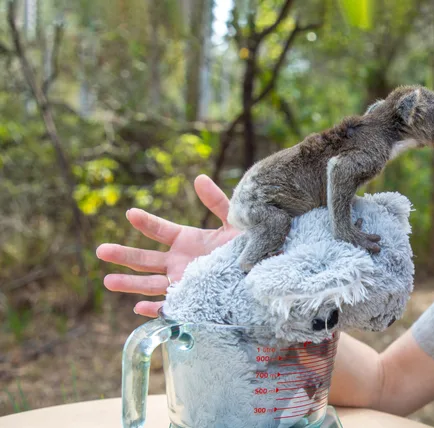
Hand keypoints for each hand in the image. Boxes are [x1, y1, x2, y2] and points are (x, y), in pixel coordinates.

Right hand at [96, 174, 240, 316]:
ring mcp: (181, 283)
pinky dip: (153, 309)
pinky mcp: (189, 302)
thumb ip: (217, 202)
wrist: (262, 272)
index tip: (131, 213)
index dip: (146, 222)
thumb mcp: (233, 222)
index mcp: (186, 240)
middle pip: (145, 259)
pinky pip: (168, 308)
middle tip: (101, 251)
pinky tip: (138, 307)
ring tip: (107, 280)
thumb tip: (199, 178)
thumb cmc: (247, 247)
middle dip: (123, 255)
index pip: (159, 230)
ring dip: (129, 283)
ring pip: (149, 283)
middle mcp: (179, 262)